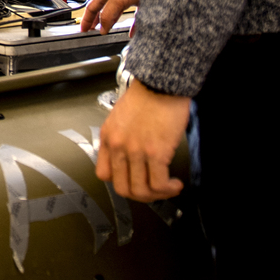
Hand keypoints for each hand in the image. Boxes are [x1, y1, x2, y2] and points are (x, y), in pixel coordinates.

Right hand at [80, 0, 144, 33]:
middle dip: (97, 21)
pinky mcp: (141, 0)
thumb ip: (108, 14)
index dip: (86, 20)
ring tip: (109, 29)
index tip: (82, 29)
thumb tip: (103, 28)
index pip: (92, 8)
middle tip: (92, 30)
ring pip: (117, 12)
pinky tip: (132, 32)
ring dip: (112, 22)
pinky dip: (131, 26)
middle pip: (103, 10)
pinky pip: (134, 16)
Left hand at [95, 79, 189, 201]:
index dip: (120, 182)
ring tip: (167, 188)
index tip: (134, 181)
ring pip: (140, 191)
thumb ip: (121, 137)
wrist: (161, 83)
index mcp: (108, 137)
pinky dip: (168, 189)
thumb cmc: (147, 95)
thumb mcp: (121, 116)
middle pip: (122, 188)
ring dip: (156, 196)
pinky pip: (158, 184)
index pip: (104, 174)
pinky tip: (175, 184)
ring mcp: (135, 151)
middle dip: (140, 195)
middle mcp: (118, 146)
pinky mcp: (155, 153)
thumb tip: (130, 156)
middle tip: (152, 192)